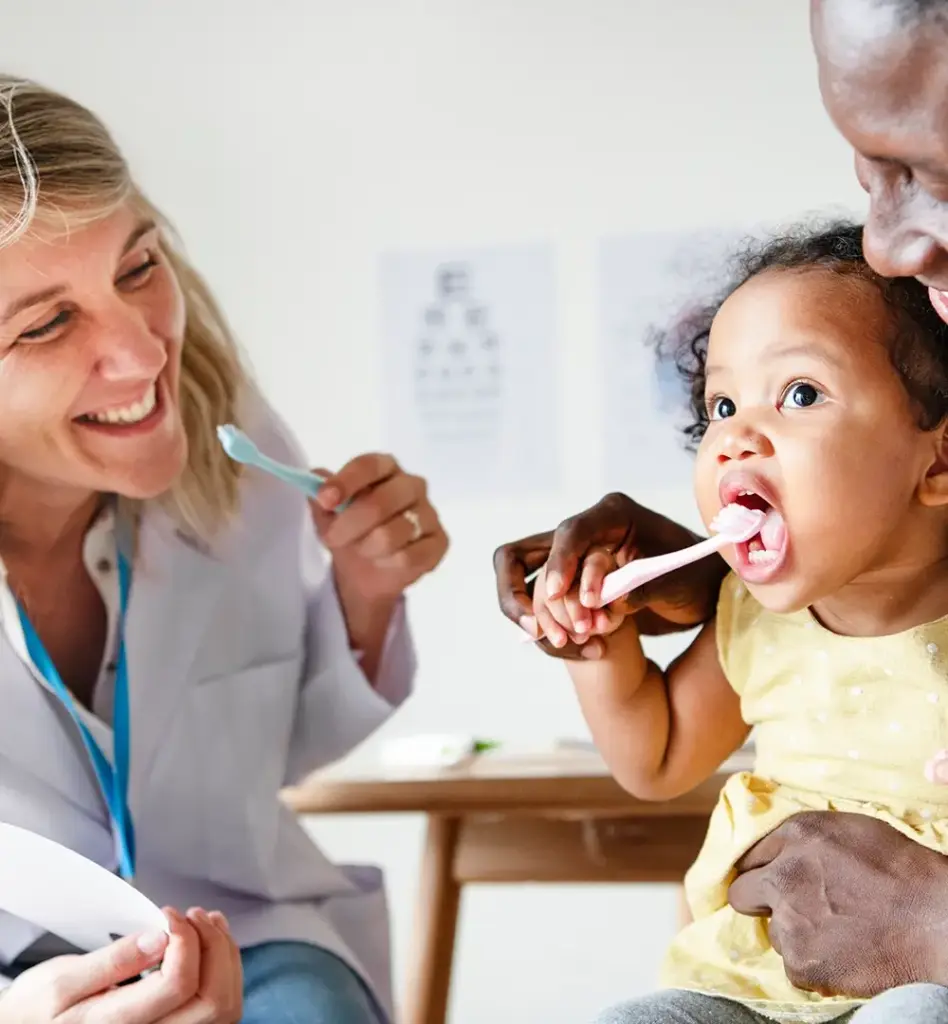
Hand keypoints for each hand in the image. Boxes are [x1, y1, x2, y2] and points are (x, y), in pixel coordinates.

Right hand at [1, 906, 241, 1022]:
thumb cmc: (40, 1009)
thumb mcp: (60, 980)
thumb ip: (113, 961)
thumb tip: (159, 938)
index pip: (177, 985)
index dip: (184, 939)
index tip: (167, 914)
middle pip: (213, 1002)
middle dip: (213, 946)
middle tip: (193, 913)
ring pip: (224, 1008)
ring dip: (224, 955)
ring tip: (205, 921)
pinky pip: (218, 1009)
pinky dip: (223, 969)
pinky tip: (209, 941)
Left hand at [311, 453, 447, 603]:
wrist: (368, 569)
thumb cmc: (350, 531)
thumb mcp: (327, 515)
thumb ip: (321, 497)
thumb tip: (314, 480)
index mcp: (386, 468)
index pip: (369, 465)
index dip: (346, 481)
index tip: (324, 500)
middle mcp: (413, 484)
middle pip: (380, 502)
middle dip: (349, 525)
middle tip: (331, 539)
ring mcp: (430, 513)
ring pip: (391, 534)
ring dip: (366, 547)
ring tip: (362, 550)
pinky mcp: (439, 542)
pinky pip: (408, 557)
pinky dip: (387, 563)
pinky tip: (383, 561)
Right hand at [494, 492, 725, 659]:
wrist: (701, 593)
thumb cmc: (694, 576)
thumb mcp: (677, 581)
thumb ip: (643, 588)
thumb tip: (609, 602)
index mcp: (612, 516)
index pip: (570, 532)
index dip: (558, 563)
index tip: (555, 594)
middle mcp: (583, 535)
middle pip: (520, 555)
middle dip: (521, 595)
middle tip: (540, 629)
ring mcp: (571, 563)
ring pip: (524, 586)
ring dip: (542, 619)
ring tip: (575, 642)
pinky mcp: (569, 589)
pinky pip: (543, 611)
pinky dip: (556, 633)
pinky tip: (590, 649)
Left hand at [728, 812, 947, 996]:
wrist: (937, 922)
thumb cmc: (903, 871)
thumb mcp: (849, 830)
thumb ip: (804, 840)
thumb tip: (779, 852)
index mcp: (796, 834)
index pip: (750, 854)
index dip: (765, 869)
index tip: (773, 880)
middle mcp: (783, 875)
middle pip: (742, 893)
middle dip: (761, 900)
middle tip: (794, 908)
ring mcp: (790, 921)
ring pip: (774, 932)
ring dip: (795, 933)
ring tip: (836, 931)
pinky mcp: (801, 963)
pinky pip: (794, 964)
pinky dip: (814, 963)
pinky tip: (844, 953)